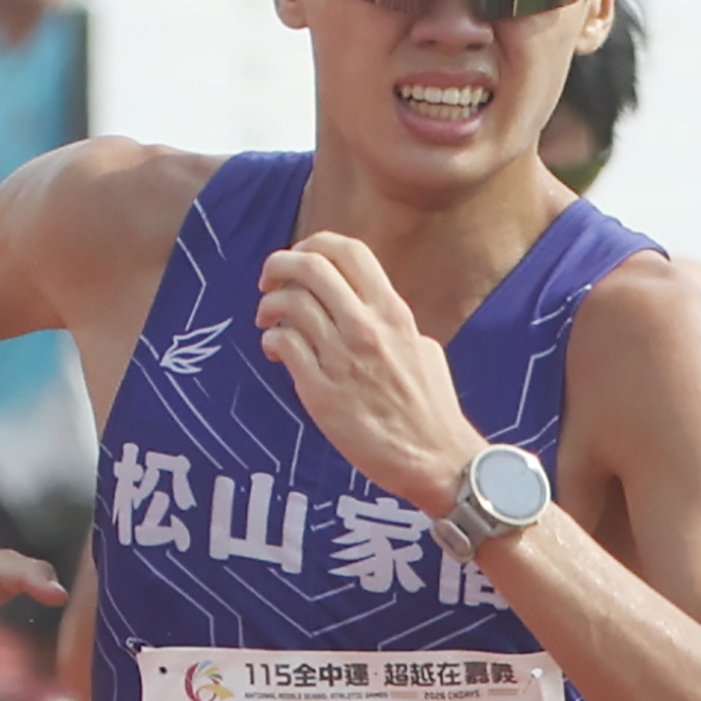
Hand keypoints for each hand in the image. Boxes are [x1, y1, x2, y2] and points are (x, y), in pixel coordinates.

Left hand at [256, 235, 470, 515]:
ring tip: (267, 320)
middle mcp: (366, 327)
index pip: (348, 251)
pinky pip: (284, 346)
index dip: (314, 243)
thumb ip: (390, 322)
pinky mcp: (321, 393)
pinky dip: (272, 340)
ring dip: (270, 306)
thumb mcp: (422, 347)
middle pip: (310, 268)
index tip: (301, 255)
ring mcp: (342, 359)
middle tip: (268, 280)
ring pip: (290, 305)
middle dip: (279, 265)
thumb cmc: (429, 406)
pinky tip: (276, 352)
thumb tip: (367, 309)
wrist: (432, 457)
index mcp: (393, 311)